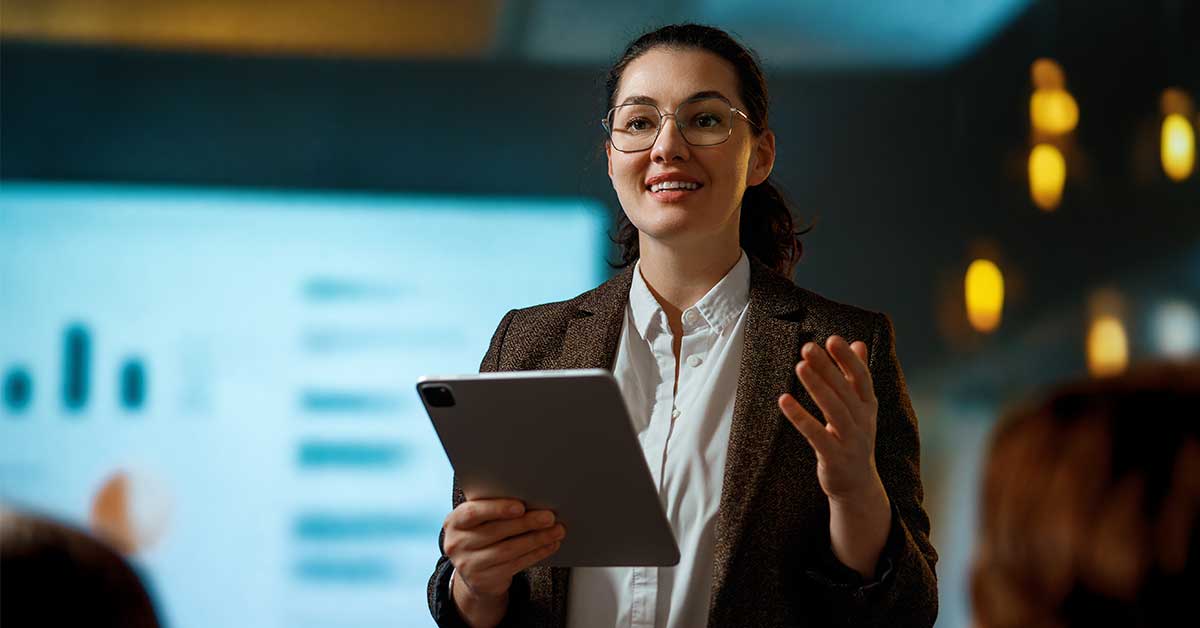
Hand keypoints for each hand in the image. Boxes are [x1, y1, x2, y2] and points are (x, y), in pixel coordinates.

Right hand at [443, 498, 564, 625]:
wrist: (473, 571)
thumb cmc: (481, 535)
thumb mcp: (479, 521)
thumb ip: (494, 509)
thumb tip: (532, 499)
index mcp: (454, 522)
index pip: (473, 513)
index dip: (497, 509)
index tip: (521, 506)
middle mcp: (457, 544)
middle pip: (496, 531)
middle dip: (526, 523)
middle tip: (549, 517)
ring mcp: (468, 565)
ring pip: (508, 550)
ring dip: (536, 539)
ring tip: (556, 531)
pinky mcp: (483, 581)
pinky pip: (515, 565)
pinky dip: (536, 554)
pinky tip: (549, 545)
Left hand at [778, 336, 881, 500]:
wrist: (858, 486)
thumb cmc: (853, 439)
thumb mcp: (860, 408)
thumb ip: (857, 375)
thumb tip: (857, 342)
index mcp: (867, 406)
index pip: (861, 378)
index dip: (848, 359)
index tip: (833, 340)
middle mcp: (862, 422)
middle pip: (845, 391)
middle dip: (827, 368)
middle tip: (809, 348)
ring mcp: (850, 441)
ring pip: (834, 410)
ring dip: (817, 387)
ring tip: (800, 366)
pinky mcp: (835, 458)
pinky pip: (816, 435)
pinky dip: (800, 417)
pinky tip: (784, 400)